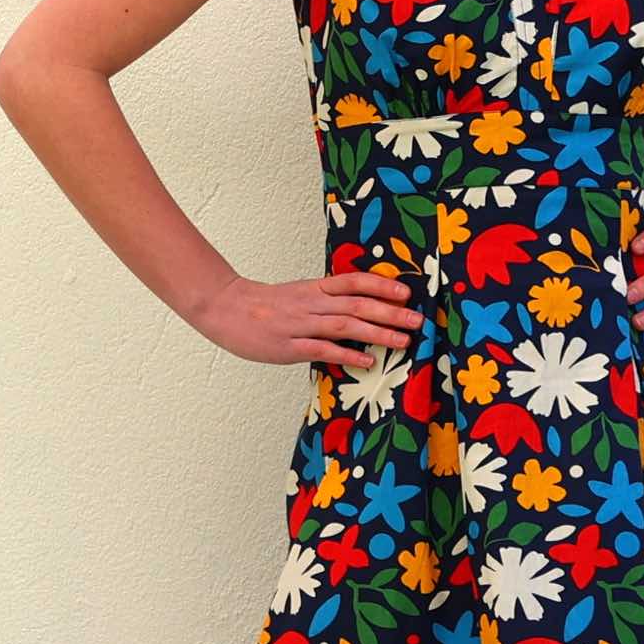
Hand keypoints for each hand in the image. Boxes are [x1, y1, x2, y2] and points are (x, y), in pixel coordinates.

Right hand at [192, 271, 424, 365]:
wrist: (226, 308)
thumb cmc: (266, 304)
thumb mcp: (300, 293)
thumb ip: (327, 299)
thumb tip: (361, 306)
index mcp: (314, 288)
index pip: (353, 282)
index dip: (381, 286)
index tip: (406, 293)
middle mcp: (311, 303)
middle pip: (357, 304)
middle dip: (390, 312)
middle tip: (418, 320)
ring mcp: (300, 324)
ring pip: (345, 326)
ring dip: (377, 333)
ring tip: (403, 341)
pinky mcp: (288, 346)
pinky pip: (321, 349)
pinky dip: (345, 354)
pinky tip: (366, 361)